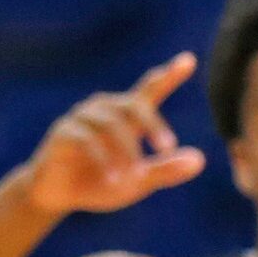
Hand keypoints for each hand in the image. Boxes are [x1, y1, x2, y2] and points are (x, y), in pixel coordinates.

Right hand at [21, 53, 206, 216]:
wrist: (58, 196)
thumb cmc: (100, 183)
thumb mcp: (137, 182)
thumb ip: (165, 171)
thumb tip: (199, 160)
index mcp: (126, 116)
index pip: (149, 91)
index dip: (169, 75)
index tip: (189, 59)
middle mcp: (105, 109)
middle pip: (134, 105)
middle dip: (154, 125)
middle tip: (168, 147)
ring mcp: (82, 118)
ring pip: (112, 124)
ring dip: (126, 151)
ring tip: (133, 178)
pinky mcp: (63, 132)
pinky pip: (87, 139)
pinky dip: (103, 159)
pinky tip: (113, 179)